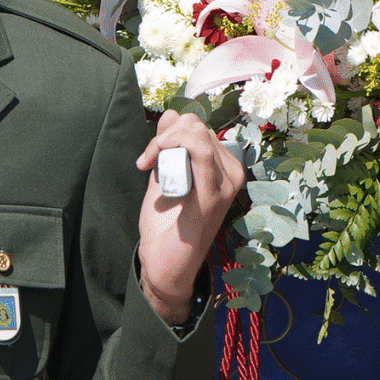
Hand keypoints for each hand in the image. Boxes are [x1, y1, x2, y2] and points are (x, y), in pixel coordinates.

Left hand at [135, 110, 245, 324]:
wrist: (164, 265)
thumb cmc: (166, 225)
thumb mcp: (165, 176)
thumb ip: (169, 146)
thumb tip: (173, 113)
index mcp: (224, 168)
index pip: (199, 127)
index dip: (170, 130)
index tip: (149, 154)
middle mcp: (232, 173)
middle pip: (197, 126)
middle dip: (165, 136)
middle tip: (147, 161)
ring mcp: (226, 185)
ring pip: (197, 135)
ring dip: (163, 144)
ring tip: (149, 166)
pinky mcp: (214, 196)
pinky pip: (200, 153)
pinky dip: (171, 148)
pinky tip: (152, 165)